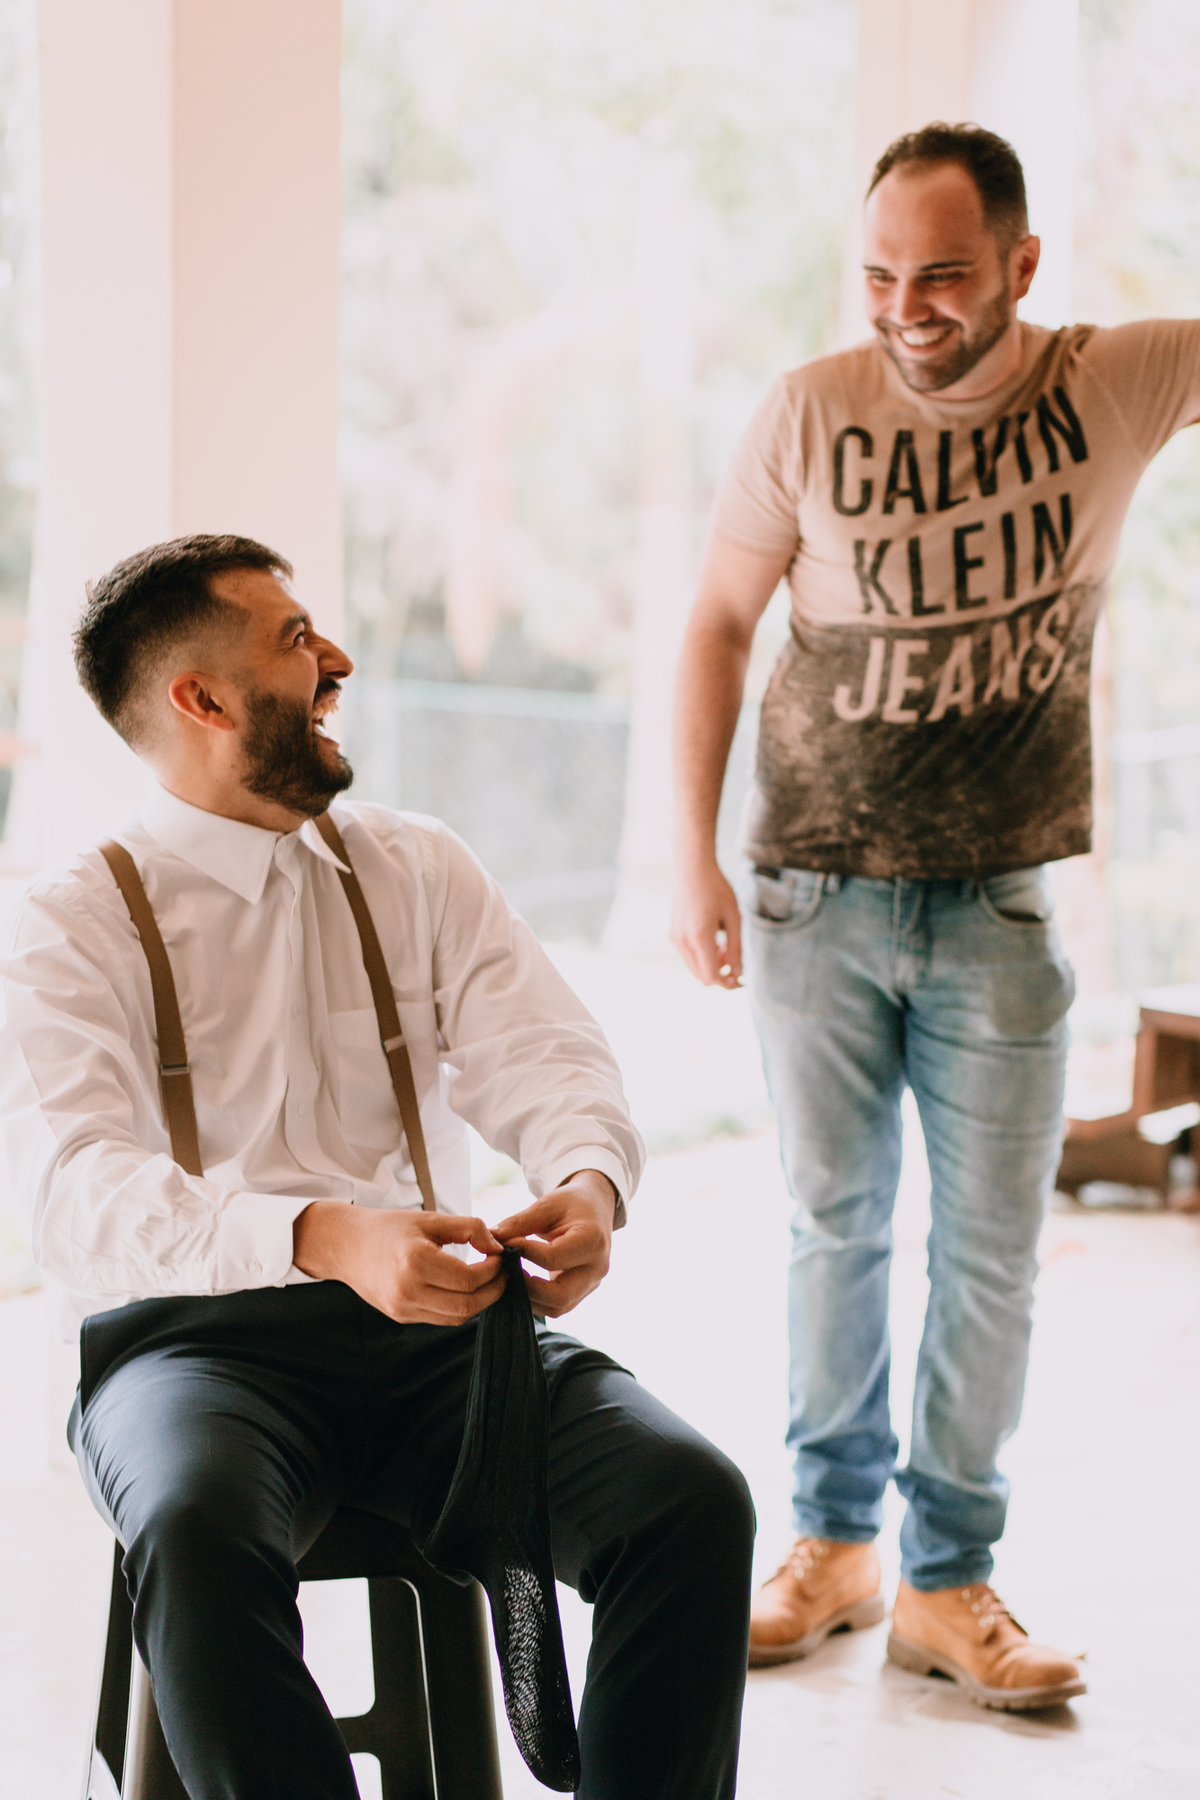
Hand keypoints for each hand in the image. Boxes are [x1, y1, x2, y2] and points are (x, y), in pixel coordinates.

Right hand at [292, 1202, 506, 1323]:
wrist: (346, 1245)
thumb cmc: (390, 1228)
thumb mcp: (430, 1218)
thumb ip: (469, 1228)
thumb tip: (498, 1247)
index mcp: (415, 1262)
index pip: (469, 1279)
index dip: (493, 1271)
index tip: (500, 1257)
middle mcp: (408, 1291)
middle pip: (467, 1306)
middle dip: (493, 1291)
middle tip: (503, 1275)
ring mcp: (403, 1309)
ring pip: (456, 1318)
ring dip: (479, 1303)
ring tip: (488, 1282)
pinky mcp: (401, 1317)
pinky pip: (440, 1319)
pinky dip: (459, 1307)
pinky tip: (465, 1289)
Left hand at [495, 1170, 615, 1318]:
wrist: (596, 1208)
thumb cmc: (571, 1203)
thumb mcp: (547, 1204)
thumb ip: (520, 1222)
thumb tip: (491, 1239)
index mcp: (592, 1240)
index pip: (553, 1257)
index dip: (524, 1253)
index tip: (504, 1244)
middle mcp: (597, 1268)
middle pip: (559, 1296)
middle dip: (526, 1287)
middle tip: (504, 1269)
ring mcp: (592, 1283)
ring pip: (557, 1307)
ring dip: (528, 1297)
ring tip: (508, 1276)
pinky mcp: (582, 1291)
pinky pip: (557, 1306)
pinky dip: (535, 1299)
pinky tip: (519, 1283)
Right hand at [671, 859, 741, 987]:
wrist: (692, 869)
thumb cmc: (717, 890)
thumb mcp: (734, 918)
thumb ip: (737, 948)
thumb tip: (738, 973)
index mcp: (700, 937)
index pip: (711, 976)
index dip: (727, 984)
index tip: (741, 981)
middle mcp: (683, 941)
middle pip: (702, 976)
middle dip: (721, 974)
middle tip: (736, 959)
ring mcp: (675, 939)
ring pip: (695, 968)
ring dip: (712, 965)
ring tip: (725, 946)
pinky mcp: (673, 934)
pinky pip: (689, 956)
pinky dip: (703, 956)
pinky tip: (714, 940)